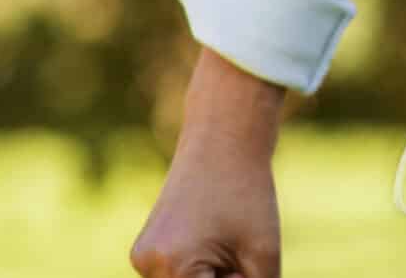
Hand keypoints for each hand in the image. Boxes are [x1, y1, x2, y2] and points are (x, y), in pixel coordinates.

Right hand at [129, 139, 280, 277]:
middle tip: (241, 264)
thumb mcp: (263, 254)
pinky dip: (198, 272)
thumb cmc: (248, 195)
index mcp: (175, 268)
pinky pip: (175, 275)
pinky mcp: (145, 249)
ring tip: (232, 249)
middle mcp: (148, 266)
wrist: (222, 141)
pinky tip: (216, 242)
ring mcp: (142, 258)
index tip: (243, 272)